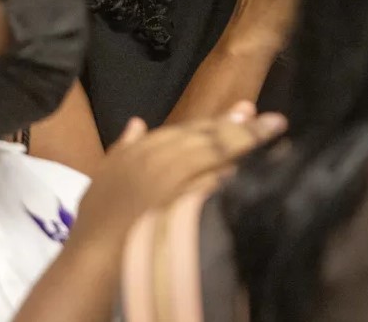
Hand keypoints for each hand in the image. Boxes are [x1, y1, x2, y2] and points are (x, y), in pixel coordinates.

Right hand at [70, 103, 286, 248]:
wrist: (92, 257)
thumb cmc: (97, 219)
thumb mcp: (105, 174)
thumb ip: (124, 146)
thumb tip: (138, 122)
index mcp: (143, 149)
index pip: (190, 128)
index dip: (221, 120)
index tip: (247, 110)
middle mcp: (159, 158)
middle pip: (209, 138)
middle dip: (243, 127)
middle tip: (274, 120)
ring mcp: (171, 182)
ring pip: (215, 156)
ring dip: (246, 145)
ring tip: (273, 136)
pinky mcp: (179, 206)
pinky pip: (212, 186)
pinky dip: (231, 177)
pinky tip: (251, 172)